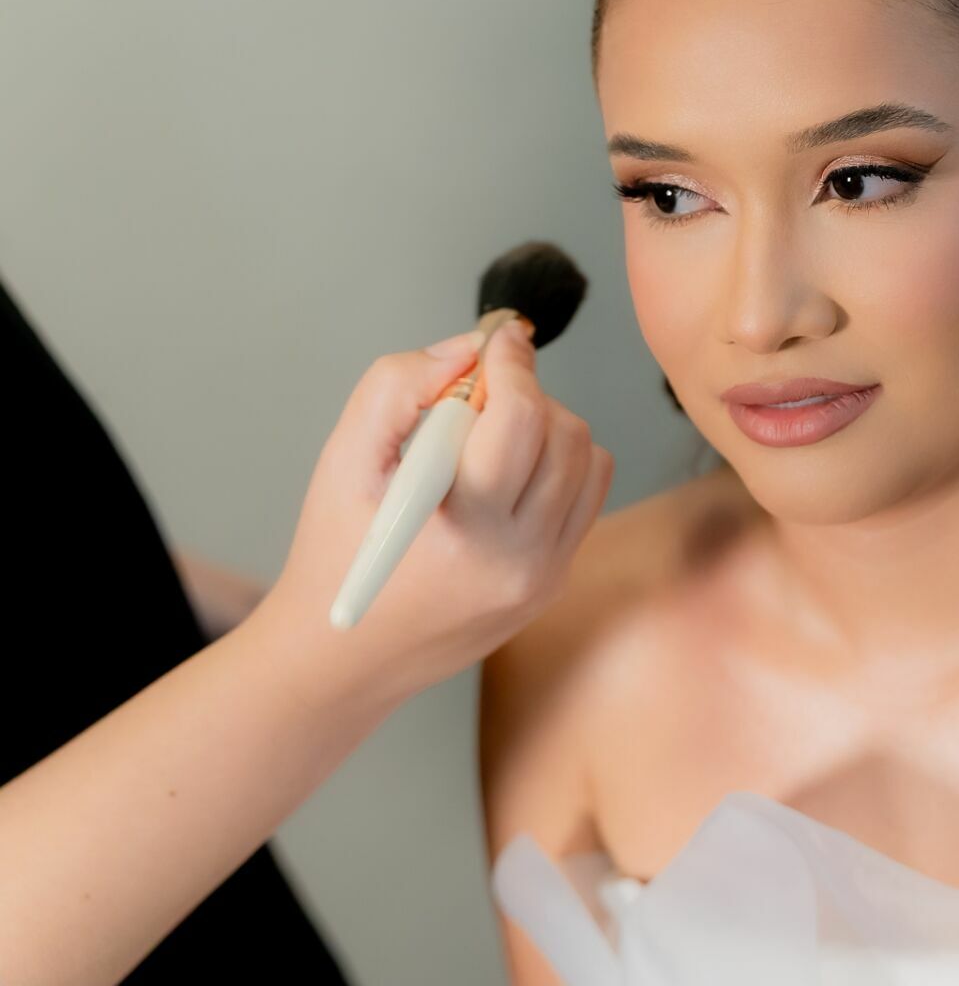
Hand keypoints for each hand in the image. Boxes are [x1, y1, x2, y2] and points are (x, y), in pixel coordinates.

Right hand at [250, 321, 613, 708]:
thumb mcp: (343, 461)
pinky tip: (510, 473)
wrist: (344, 656)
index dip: (513, 362)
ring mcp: (541, 574)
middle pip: (563, 432)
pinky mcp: (553, 583)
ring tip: (490, 438)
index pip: (519, 417)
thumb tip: (467, 349)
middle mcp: (512, 555)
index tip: (500, 336)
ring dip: (549, 427)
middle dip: (526, 394)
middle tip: (478, 396)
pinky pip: (588, 496)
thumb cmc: (337, 550)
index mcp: (456, 524)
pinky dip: (562, 466)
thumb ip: (397, 388)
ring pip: (587, 459)